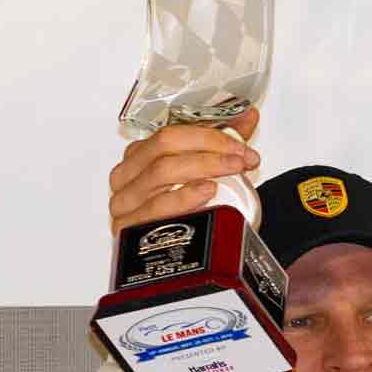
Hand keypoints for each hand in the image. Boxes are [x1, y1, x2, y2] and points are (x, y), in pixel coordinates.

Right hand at [107, 106, 260, 237]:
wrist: (182, 257)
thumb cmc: (189, 213)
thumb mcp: (207, 175)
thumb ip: (224, 144)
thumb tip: (248, 115)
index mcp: (138, 158)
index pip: (170, 135)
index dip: (210, 136)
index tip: (242, 148)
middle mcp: (125, 178)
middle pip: (163, 149)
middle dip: (209, 150)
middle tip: (241, 159)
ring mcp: (123, 204)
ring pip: (160, 174)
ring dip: (202, 168)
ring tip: (231, 172)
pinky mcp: (127, 231)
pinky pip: (154, 208)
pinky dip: (183, 197)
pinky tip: (206, 192)